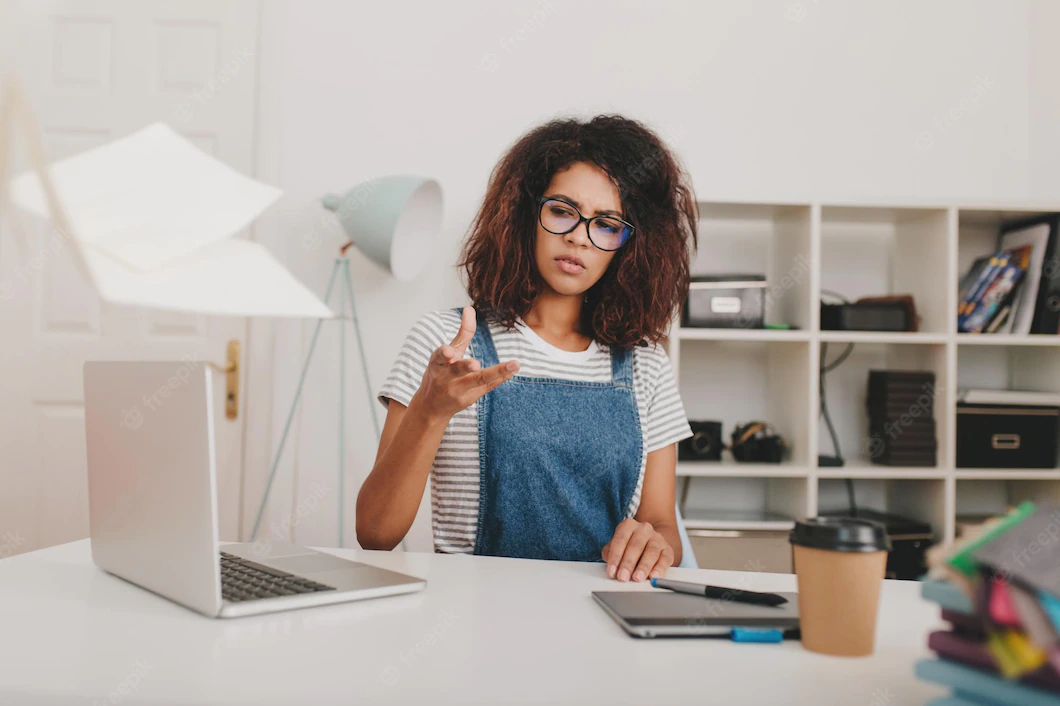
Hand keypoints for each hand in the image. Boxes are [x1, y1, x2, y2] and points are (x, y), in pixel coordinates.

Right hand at [411, 306, 519, 422]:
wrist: (431, 407)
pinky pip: (488, 386)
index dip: (444, 353)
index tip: (449, 351)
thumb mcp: (447, 354)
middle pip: (457, 371)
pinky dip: (501, 377)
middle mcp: (446, 378)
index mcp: (437, 363)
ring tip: (512, 365)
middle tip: (475, 364)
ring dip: (495, 373)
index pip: (441, 356)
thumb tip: (470, 308)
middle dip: (465, 366)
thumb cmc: (440, 374)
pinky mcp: (470, 399)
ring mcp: (458, 390)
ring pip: (478, 381)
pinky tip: (513, 369)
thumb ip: (462, 333)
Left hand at [601, 518, 674, 581]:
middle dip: (628, 563)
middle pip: (636, 545)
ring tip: (637, 578)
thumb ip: (610, 553)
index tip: (612, 571)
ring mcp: (658, 538)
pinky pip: (665, 559)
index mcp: (629, 525)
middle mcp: (644, 529)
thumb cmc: (629, 545)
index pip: (621, 539)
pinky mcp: (668, 549)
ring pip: (651, 551)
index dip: (615, 556)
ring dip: (643, 566)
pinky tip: (653, 576)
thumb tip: (610, 565)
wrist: (651, 541)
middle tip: (622, 577)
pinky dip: (659, 569)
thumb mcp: (617, 546)